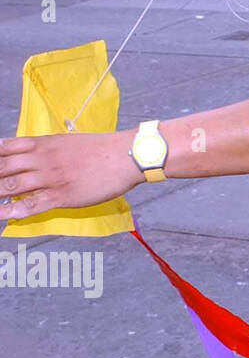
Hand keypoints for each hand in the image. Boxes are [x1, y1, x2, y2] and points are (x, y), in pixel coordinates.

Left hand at [0, 133, 143, 221]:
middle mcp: (42, 160)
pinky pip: (31, 205)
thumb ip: (46, 149)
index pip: (4, 148)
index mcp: (43, 144)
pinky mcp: (62, 195)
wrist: (127, 155)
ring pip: (11, 187)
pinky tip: (3, 215)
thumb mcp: (68, 142)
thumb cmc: (101, 149)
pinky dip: (13, 212)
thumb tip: (28, 155)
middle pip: (2, 168)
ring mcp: (51, 178)